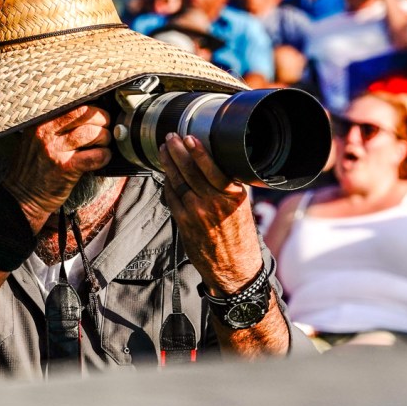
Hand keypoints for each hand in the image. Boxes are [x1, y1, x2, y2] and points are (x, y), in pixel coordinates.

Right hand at [2, 105, 111, 225]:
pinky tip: (102, 158)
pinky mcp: (66, 167)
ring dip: (105, 138)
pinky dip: (104, 156)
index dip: (92, 106)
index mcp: (41, 121)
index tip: (98, 112)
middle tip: (105, 127)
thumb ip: (57, 124)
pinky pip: (95, 156)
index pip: (73, 103)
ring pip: (93, 133)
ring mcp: (56, 150)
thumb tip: (88, 111)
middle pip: (86, 113)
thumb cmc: (34, 166)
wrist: (23, 196)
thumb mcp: (37, 137)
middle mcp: (46, 132)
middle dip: (103, 119)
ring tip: (102, 144)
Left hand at [158, 133, 261, 292]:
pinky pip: (172, 197)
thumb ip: (228, 187)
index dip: (198, 152)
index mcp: (233, 196)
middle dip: (177, 151)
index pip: (213, 168)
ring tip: (163, 150)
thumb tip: (212, 164)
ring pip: (178, 181)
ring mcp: (197, 213)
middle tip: (170, 138)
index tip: (189, 138)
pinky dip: (167, 183)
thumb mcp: (242, 207)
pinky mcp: (184, 222)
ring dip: (168, 164)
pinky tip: (166, 174)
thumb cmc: (239, 236)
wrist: (234, 267)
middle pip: (190, 171)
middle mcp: (215, 203)